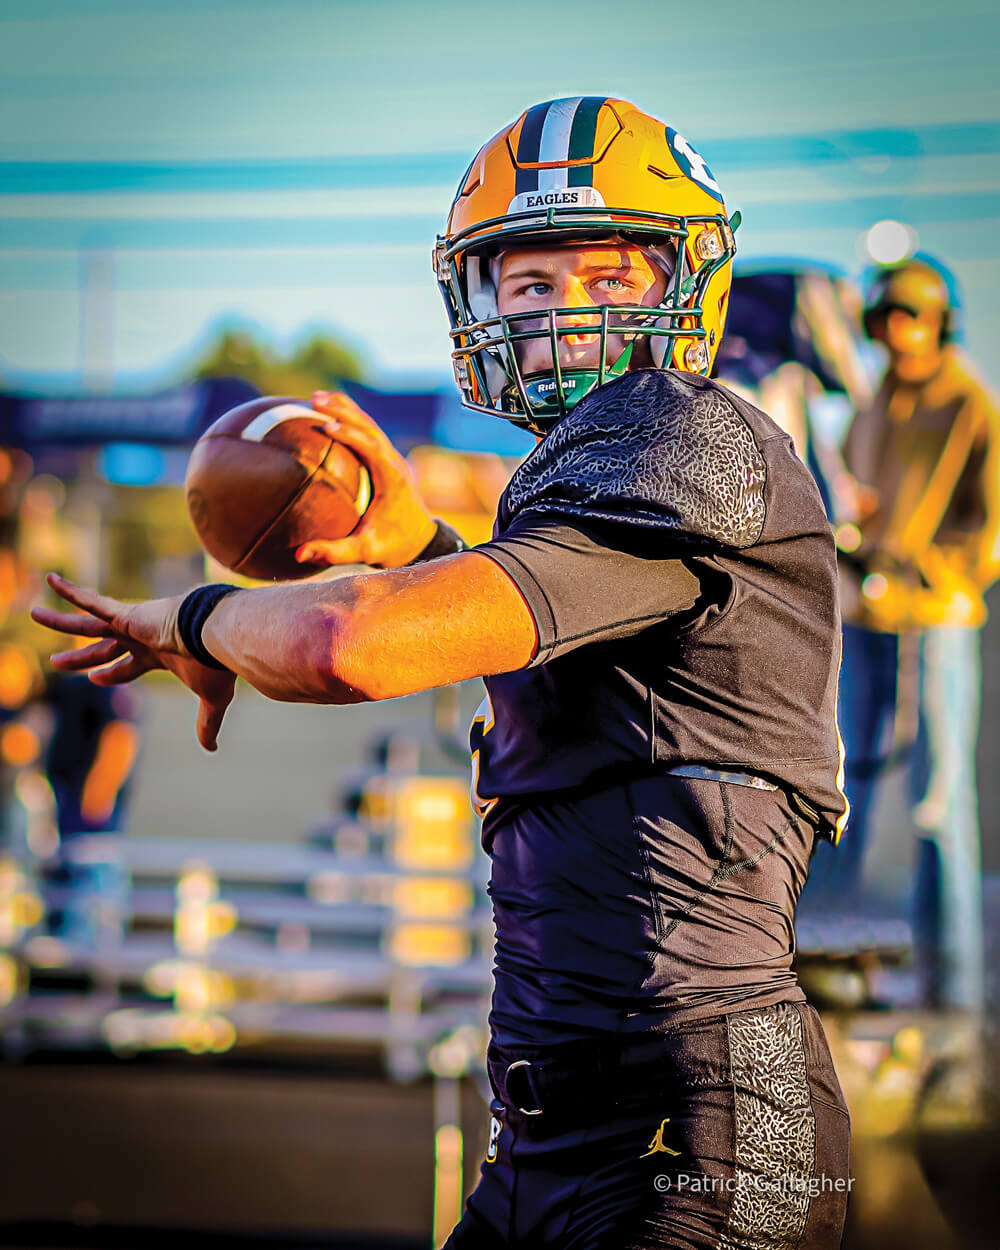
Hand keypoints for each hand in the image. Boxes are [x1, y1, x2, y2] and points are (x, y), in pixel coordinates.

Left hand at [31, 574, 235, 751]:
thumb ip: (207, 723)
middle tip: (56, 662)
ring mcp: (133, 623)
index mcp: (159, 655)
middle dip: (80, 657)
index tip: (94, 678)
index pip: (126, 666)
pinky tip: (49, 579)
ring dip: (60, 621)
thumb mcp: (212, 698)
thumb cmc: (217, 665)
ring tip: (33, 614)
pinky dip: (71, 592)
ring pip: (88, 624)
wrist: (219, 636)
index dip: (108, 675)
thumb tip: (211, 748)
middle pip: (101, 649)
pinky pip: (92, 601)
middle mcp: (143, 636)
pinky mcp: (127, 613)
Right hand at [296, 391, 436, 568]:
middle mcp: (394, 462)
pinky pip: (367, 432)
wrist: (419, 541)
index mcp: (392, 479)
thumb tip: (299, 554)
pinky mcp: (387, 460)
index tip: (327, 426)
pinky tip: (327, 413)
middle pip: (369, 428)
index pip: (372, 448)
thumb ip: (335, 552)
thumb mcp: (366, 551)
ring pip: (369, 425)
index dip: (350, 435)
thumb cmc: (392, 546)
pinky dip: (349, 419)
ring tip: (316, 397)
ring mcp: (391, 458)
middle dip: (343, 410)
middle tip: (314, 399)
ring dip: (345, 409)